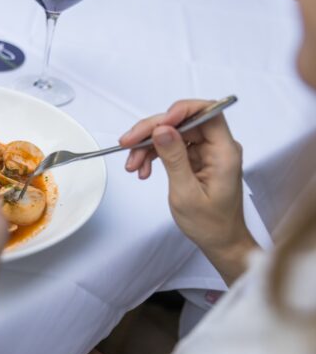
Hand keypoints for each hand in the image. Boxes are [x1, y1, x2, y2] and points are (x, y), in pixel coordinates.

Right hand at [120, 99, 256, 283]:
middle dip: (153, 131)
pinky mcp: (196, 157)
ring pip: (173, 133)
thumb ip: (174, 158)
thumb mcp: (186, 193)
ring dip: (148, 145)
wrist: (220, 241)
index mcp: (224, 152)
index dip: (180, 111)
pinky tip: (142, 168)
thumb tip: (162, 129)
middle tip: (128, 143)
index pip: (207, 113)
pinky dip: (153, 154)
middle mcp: (217, 147)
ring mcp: (206, 151)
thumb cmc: (210, 224)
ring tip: (133, 165)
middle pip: (183, 121)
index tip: (156, 124)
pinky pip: (171, 146)